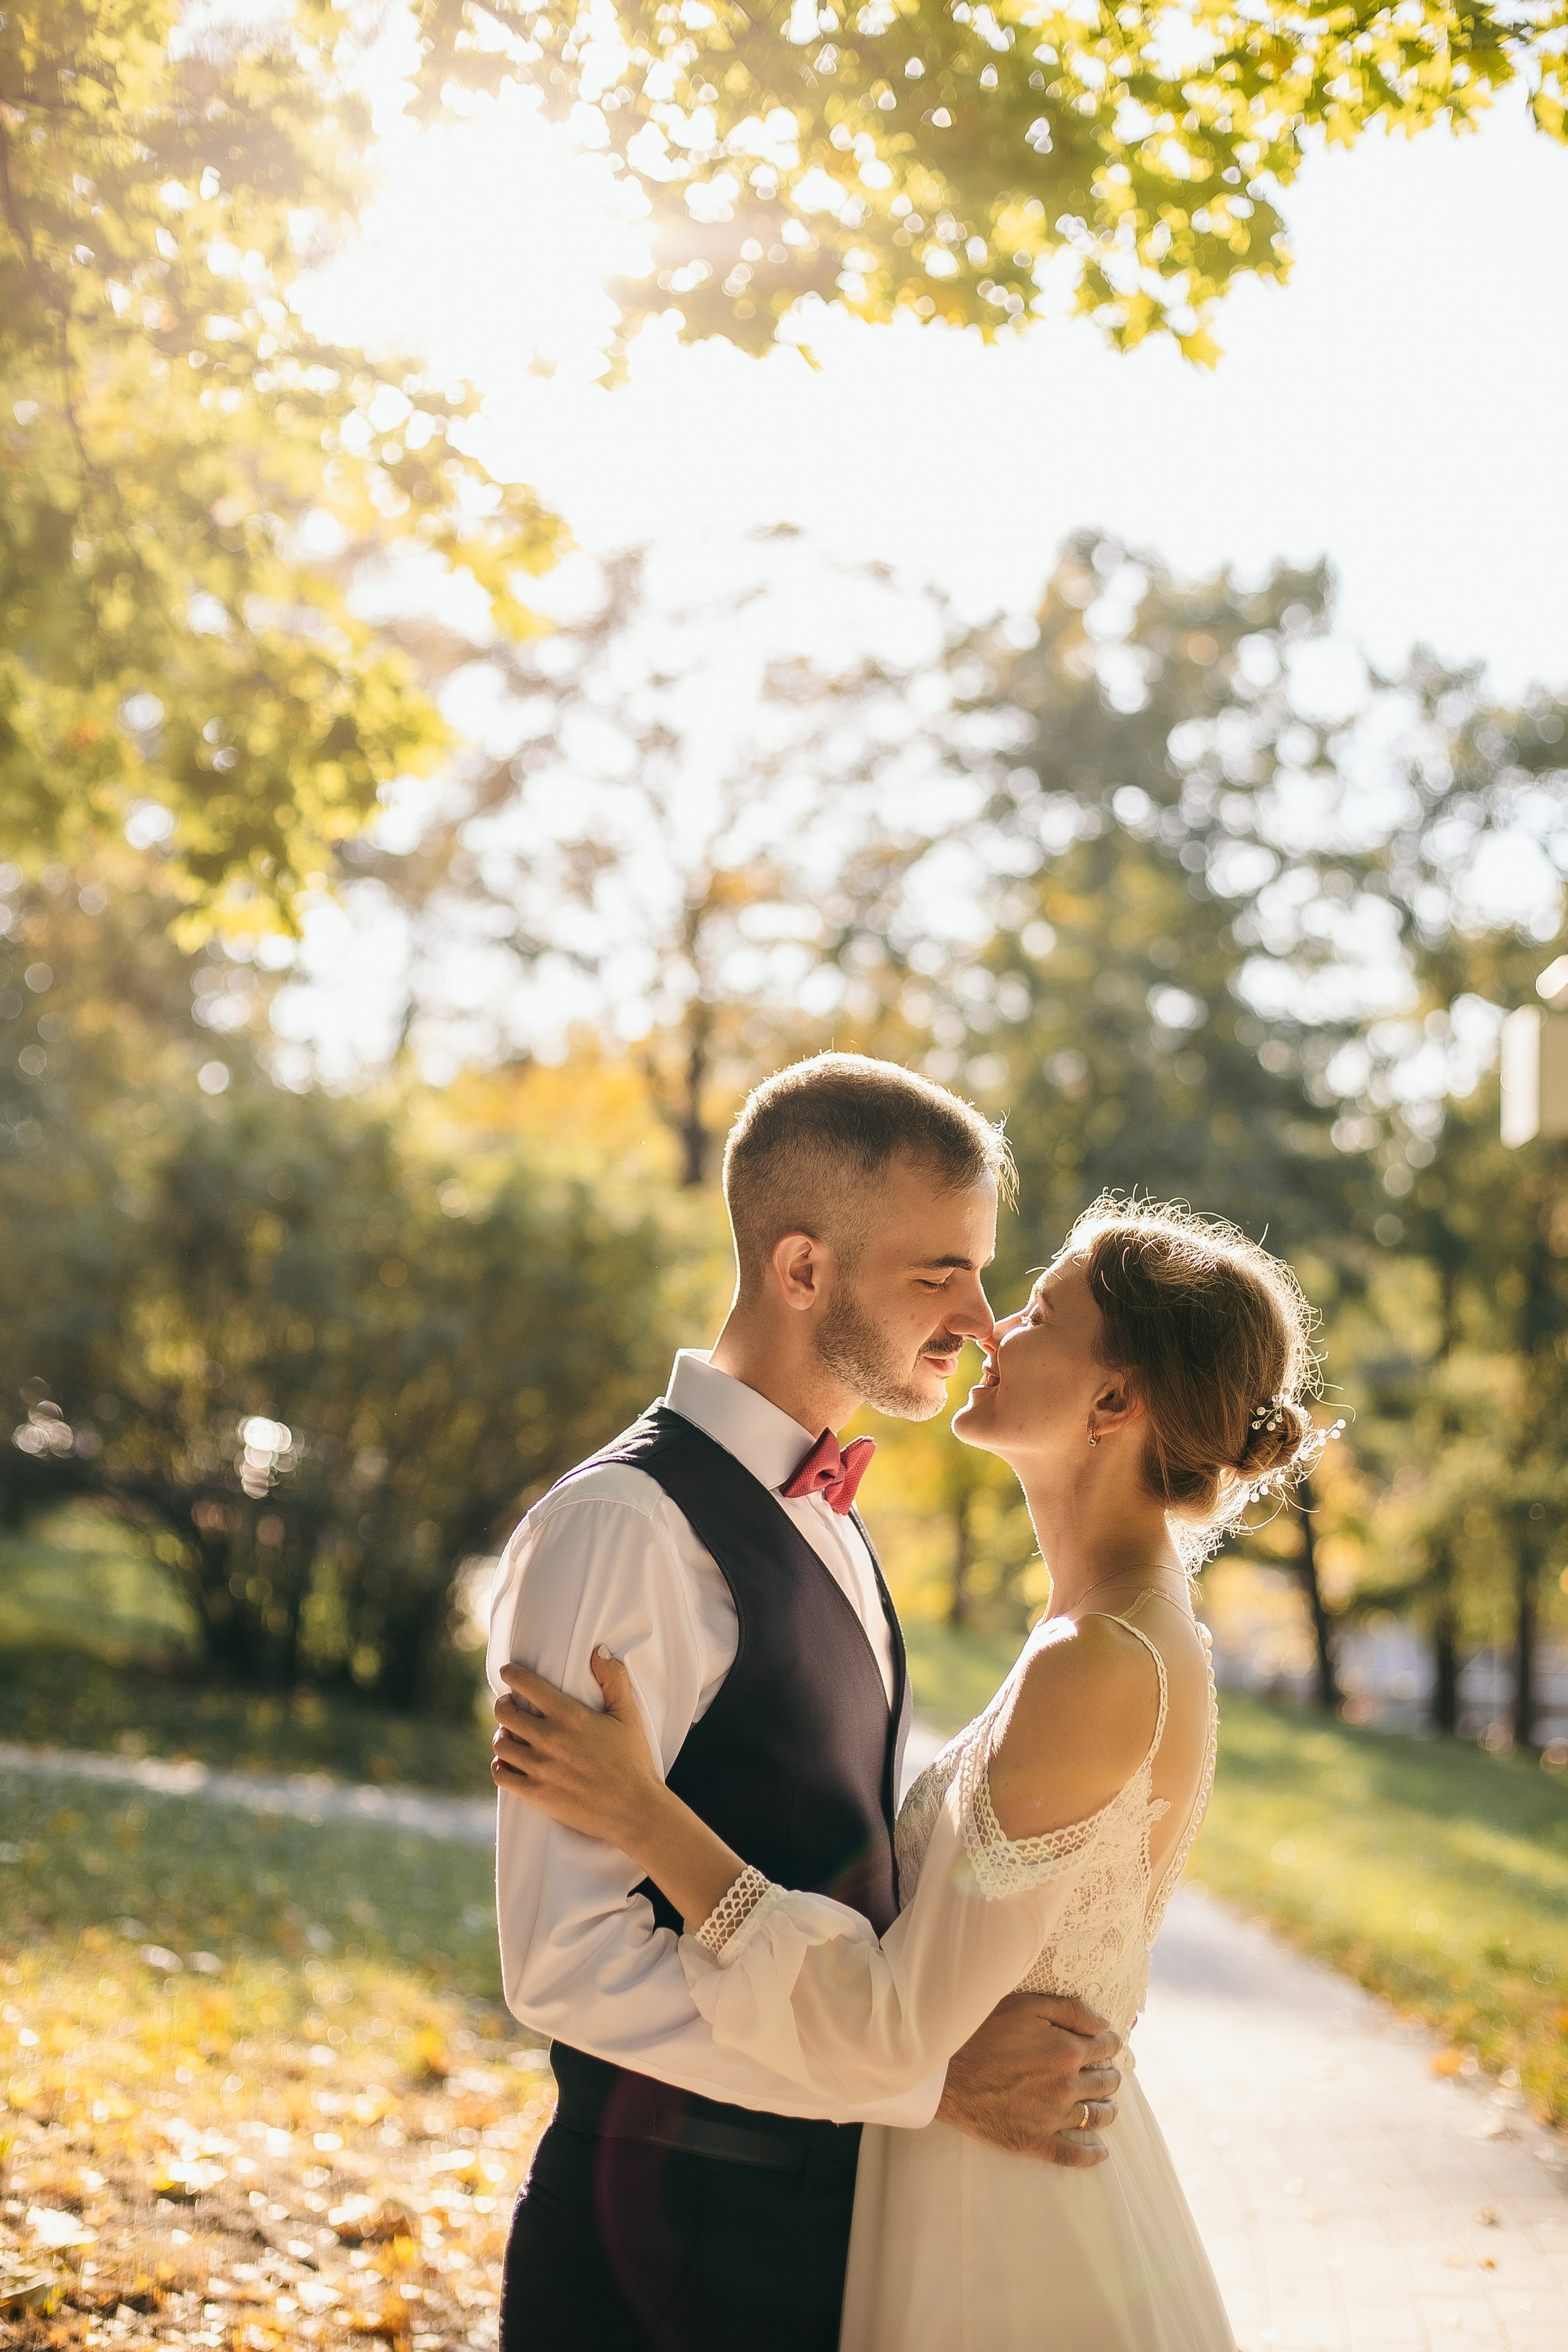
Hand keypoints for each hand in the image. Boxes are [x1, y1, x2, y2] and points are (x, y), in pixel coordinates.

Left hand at [491, 1650, 661, 1847]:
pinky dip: (500, 1764)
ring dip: (503, 1735)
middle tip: (511, 1705)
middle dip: (504, 1704)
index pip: (527, 1685)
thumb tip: (599, 1651)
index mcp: (570, 1716)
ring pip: (500, 1743)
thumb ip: (613, 1679)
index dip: (512, 1674)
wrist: (634, 1810)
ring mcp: (540, 1768)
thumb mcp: (629, 1715)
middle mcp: (550, 1739)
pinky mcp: (535, 1794)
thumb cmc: (633, 1760)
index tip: (508, 1672)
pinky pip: (501, 1774)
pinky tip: (510, 1761)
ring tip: (511, 1735)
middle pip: (505, 1713)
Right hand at [936, 1990, 1121, 2167]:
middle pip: (1104, 2083)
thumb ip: (1070, 2011)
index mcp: (1066, 2052)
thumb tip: (1103, 2024)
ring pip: (1094, 2117)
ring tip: (1108, 2107)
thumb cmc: (981, 2032)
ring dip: (1107, 2110)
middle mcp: (1066, 2087)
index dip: (1111, 2043)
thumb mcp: (1026, 2005)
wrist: (946, 2073)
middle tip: (1109, 2073)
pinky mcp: (1034, 2142)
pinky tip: (1100, 2152)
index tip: (1111, 2043)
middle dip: (1111, 2075)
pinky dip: (1091, 2155)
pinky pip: (1072, 2155)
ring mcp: (1052, 2118)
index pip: (1104, 2047)